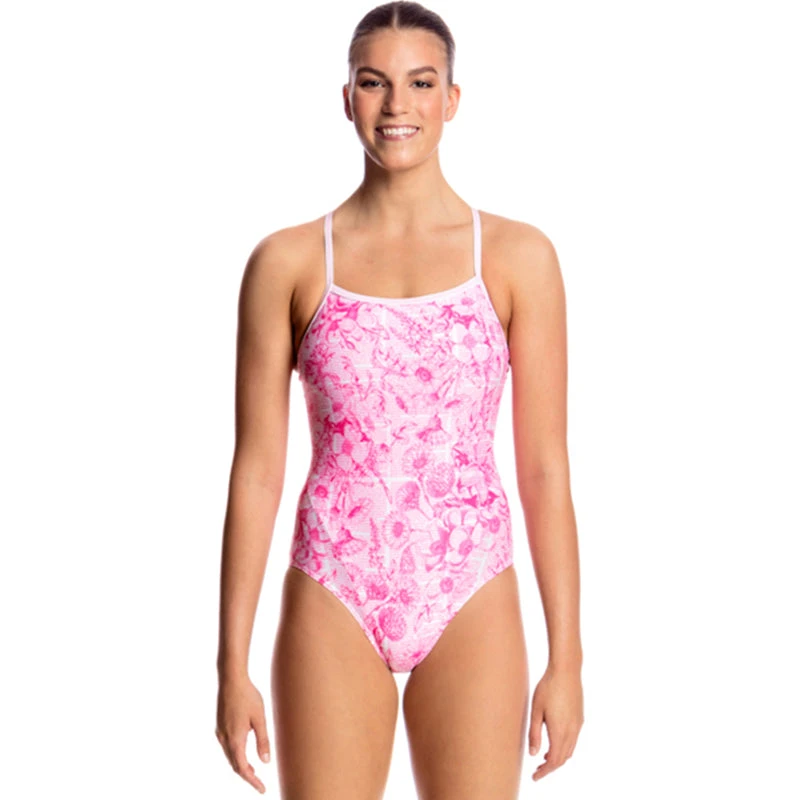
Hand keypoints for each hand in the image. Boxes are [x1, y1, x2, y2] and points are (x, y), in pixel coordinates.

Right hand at [216, 673, 270, 793]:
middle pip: (235, 765)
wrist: (231, 679)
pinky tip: (243, 752)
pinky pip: (227, 747)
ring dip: (241, 765)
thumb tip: (266, 762)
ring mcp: (220, 732)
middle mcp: (224, 739)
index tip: (262, 789)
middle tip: (259, 783)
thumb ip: (263, 740)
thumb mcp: (260, 718)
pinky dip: (236, 755)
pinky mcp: (220, 725)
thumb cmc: (248, 696)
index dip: (252, 781)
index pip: (242, 768)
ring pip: (230, 756)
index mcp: (235, 739)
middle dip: (247, 776)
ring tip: (254, 771)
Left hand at [528, 663, 583, 781]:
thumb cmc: (548, 687)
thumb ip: (534, 733)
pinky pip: (573, 740)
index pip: (554, 761)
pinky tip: (554, 742)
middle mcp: (572, 731)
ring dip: (558, 758)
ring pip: (569, 750)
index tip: (535, 777)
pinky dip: (564, 748)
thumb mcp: (536, 710)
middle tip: (537, 771)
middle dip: (550, 767)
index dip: (545, 772)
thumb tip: (533, 754)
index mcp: (560, 731)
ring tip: (544, 759)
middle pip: (563, 759)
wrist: (566, 670)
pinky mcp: (579, 718)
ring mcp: (578, 725)